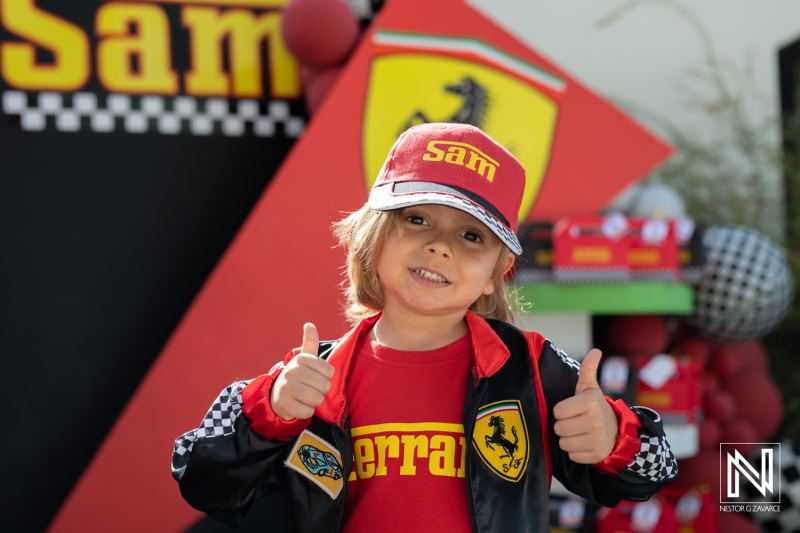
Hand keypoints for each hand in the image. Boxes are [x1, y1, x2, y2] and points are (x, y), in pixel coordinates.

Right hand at [270, 323, 334, 420]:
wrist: (275, 395)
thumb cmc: (297, 376)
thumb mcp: (304, 359)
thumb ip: (310, 342)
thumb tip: (309, 324)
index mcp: (301, 358)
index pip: (330, 372)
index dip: (325, 378)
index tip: (313, 377)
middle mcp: (292, 370)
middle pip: (325, 387)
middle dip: (320, 391)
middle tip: (309, 389)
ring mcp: (287, 387)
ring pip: (317, 400)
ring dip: (313, 402)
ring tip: (304, 398)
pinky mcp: (284, 404)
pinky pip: (308, 412)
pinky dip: (305, 412)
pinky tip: (297, 405)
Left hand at [552, 349, 618, 463]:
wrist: (617, 431)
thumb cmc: (596, 408)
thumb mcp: (590, 388)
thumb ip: (588, 369)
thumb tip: (595, 351)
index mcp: (590, 403)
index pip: (558, 411)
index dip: (562, 411)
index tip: (572, 410)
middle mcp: (595, 421)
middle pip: (559, 428)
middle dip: (564, 426)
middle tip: (575, 422)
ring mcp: (597, 440)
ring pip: (563, 443)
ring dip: (568, 439)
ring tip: (579, 433)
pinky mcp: (596, 455)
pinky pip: (572, 455)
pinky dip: (576, 451)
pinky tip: (584, 443)